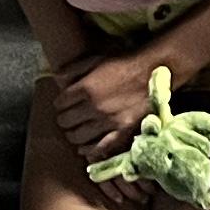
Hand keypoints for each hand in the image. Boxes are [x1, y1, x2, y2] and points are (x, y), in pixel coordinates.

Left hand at [51, 45, 159, 163]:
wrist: (152, 71)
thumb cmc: (123, 63)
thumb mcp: (95, 59)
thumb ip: (74, 69)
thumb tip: (57, 78)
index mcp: (85, 88)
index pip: (60, 104)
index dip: (59, 104)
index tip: (63, 105)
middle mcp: (94, 107)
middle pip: (66, 121)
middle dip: (64, 120)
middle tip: (67, 118)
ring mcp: (108, 121)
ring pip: (78, 137)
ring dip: (73, 135)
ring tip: (75, 131)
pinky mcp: (122, 132)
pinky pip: (100, 148)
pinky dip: (89, 150)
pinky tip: (84, 148)